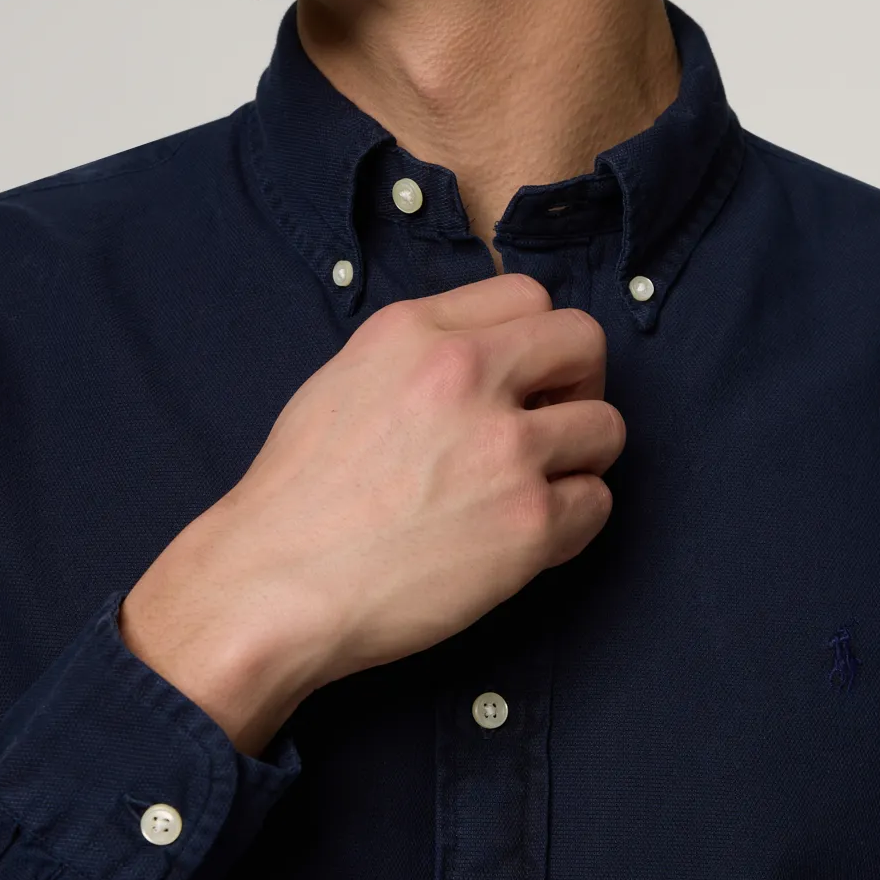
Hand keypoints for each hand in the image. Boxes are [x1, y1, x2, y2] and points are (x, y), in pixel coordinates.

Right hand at [119, 271, 623, 752]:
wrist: (272, 586)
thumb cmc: (300, 496)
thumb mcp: (347, 379)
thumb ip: (424, 352)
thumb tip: (495, 357)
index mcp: (417, 332)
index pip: (528, 294)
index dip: (537, 339)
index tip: (527, 377)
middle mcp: (467, 374)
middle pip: (584, 343)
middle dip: (580, 383)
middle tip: (553, 423)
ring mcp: (505, 448)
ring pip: (607, 428)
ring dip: (581, 459)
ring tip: (534, 488)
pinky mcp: (528, 522)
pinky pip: (596, 503)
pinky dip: (570, 522)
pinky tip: (524, 539)